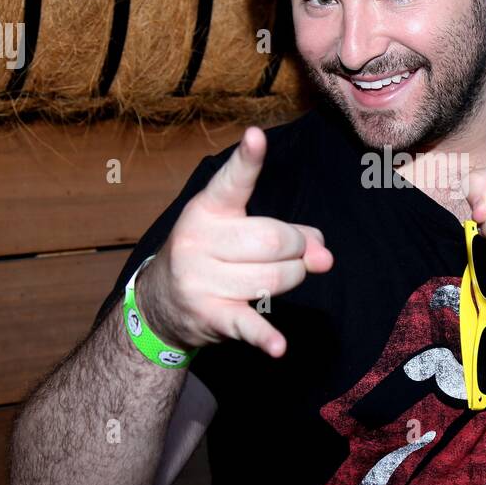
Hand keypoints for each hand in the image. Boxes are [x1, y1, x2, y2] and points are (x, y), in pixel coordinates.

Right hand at [136, 126, 332, 357]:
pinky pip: (246, 325)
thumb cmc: (213, 255)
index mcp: (206, 210)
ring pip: (272, 279)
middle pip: (272, 241)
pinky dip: (265, 337)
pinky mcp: (210, 316)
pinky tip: (278, 347)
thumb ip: (284, 232)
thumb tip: (323, 253)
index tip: (256, 137)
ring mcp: (201, 280)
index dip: (247, 160)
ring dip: (293, 278)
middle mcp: (198, 241)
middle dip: (299, 248)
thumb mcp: (236, 230)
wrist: (162, 303)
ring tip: (289, 276)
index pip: (231, 183)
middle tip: (303, 253)